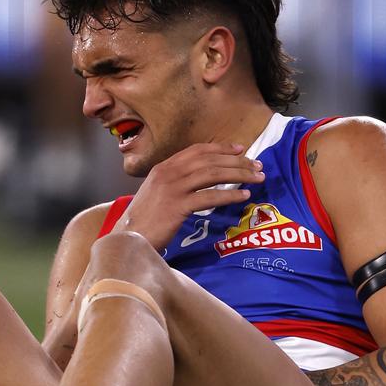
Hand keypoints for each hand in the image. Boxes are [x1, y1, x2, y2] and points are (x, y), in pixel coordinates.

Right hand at [116, 143, 264, 249]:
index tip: (240, 149)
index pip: (197, 150)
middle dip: (237, 161)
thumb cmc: (143, 221)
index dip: (221, 148)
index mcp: (163, 167)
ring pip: (212, 174)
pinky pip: (210, 197)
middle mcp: (168, 173)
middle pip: (209, 160)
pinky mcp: (178, 206)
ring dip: (239, 174)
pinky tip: (244, 196)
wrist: (128, 238)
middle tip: (257, 165)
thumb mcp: (156, 193)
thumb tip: (199, 181)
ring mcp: (173, 188)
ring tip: (257, 178)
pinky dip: (230, 195)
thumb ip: (175, 183)